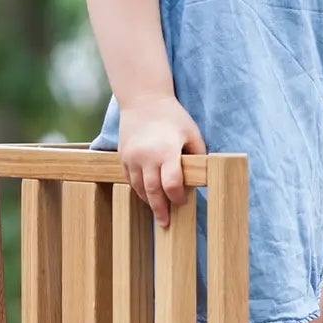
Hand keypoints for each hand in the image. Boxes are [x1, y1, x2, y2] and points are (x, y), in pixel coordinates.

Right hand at [118, 94, 204, 227]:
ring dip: (148, 201)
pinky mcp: (123, 156)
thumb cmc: (173, 116)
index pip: (171, 184)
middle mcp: (146, 157)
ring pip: (138, 188)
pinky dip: (138, 189)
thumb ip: (196, 156)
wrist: (143, 99)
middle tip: (165, 223)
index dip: (178, 197)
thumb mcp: (192, 133)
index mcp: (166, 151)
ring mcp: (132, 157)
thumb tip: (199, 179)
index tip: (183, 202)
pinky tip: (147, 194)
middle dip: (160, 210)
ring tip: (157, 211)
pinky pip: (129, 179)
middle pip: (153, 192)